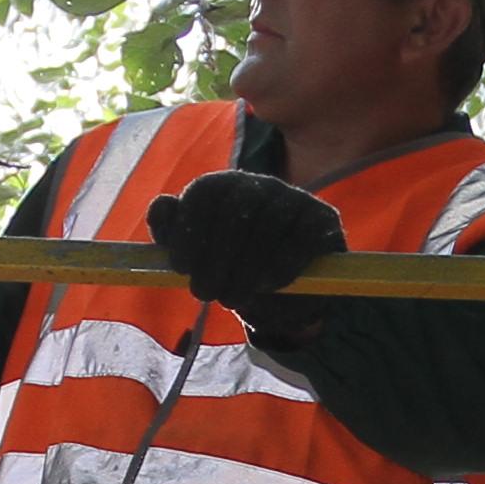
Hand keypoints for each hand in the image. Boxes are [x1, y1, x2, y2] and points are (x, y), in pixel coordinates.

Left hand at [145, 167, 342, 315]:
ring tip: (231, 299)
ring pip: (267, 227)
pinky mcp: (323, 220)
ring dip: (245, 269)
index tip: (181, 268)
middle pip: (236, 210)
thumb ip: (173, 231)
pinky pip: (300, 240)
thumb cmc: (232, 269)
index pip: (203, 192)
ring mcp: (295, 199)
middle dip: (214, 258)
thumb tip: (162, 208)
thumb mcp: (197, 254)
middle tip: (203, 293)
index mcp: (224, 186)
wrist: (285, 294)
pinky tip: (267, 286)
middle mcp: (260, 184)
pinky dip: (281, 267)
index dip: (188, 229)